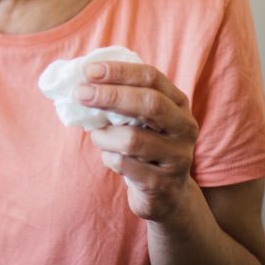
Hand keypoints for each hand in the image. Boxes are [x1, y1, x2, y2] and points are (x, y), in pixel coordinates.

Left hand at [75, 61, 199, 221]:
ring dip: (103, 136)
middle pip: (149, 104)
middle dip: (111, 96)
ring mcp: (177, 157)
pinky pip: (123, 164)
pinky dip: (107, 158)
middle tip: (80, 93)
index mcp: (177, 103)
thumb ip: (121, 99)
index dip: (120, 71)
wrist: (167, 194)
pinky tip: (110, 157)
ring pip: (131, 139)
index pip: (151, 78)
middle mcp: (184, 127)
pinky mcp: (162, 183)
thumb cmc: (144, 145)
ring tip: (97, 136)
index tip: (89, 70)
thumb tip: (82, 81)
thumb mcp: (140, 118)